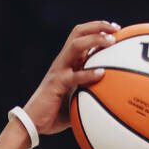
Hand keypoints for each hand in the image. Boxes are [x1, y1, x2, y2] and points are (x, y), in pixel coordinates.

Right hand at [22, 21, 119, 135]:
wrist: (33, 122)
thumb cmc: (55, 113)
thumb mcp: (76, 99)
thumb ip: (90, 94)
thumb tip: (113, 100)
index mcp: (67, 62)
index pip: (80, 36)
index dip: (97, 28)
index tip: (115, 29)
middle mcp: (62, 61)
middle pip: (78, 33)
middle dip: (98, 26)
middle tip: (116, 28)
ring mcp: (59, 70)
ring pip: (76, 46)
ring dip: (95, 40)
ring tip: (111, 42)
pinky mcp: (57, 83)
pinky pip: (75, 75)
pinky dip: (89, 73)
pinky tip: (102, 73)